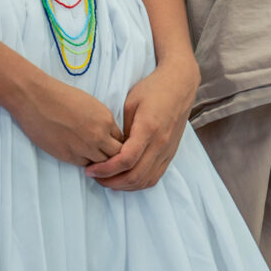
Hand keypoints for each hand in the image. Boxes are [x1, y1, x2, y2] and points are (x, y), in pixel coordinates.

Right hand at [8, 76, 125, 166]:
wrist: (36, 99)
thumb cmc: (61, 97)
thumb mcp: (91, 105)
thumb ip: (102, 122)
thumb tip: (107, 136)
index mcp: (106, 120)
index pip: (122, 140)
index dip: (117, 144)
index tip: (111, 145)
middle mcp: (98, 136)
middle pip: (116, 155)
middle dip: (113, 156)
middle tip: (106, 155)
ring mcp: (84, 148)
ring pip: (102, 164)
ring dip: (99, 162)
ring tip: (93, 157)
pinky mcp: (68, 156)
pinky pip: (84, 165)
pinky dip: (84, 162)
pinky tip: (79, 155)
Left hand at [89, 60, 197, 190]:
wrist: (180, 84)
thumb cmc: (153, 89)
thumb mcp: (131, 102)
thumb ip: (122, 128)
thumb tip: (111, 149)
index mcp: (149, 128)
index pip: (126, 160)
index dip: (106, 169)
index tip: (90, 169)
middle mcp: (161, 143)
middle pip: (135, 176)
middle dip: (111, 181)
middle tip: (95, 177)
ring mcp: (168, 150)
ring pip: (145, 181)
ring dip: (124, 186)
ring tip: (107, 180)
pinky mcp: (171, 153)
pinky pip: (155, 176)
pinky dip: (138, 183)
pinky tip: (125, 179)